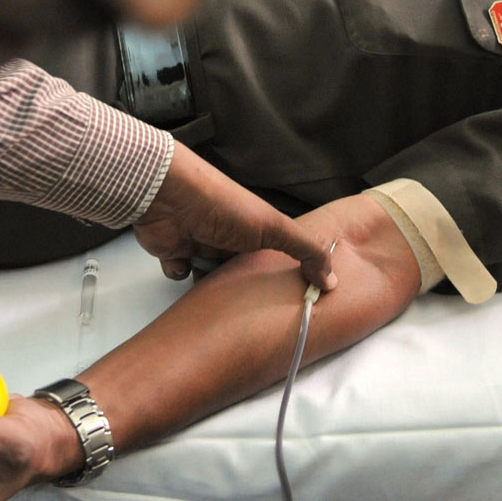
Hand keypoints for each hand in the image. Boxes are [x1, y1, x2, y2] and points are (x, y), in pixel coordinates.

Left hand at [133, 141, 335, 289]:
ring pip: (209, 277)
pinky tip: (183, 262)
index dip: (274, 275)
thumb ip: (305, 250)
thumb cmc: (222, 206)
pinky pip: (179, 273)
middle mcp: (227, 235)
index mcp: (252, 228)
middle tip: (244, 304)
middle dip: (239, 285)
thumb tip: (331, 280)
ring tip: (212, 289)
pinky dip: (179, 270)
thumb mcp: (274, 227)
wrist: (170, 196)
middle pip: (237, 271)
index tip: (281, 298)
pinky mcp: (174, 251)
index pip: (269, 256)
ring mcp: (199, 242)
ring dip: (209, 281)